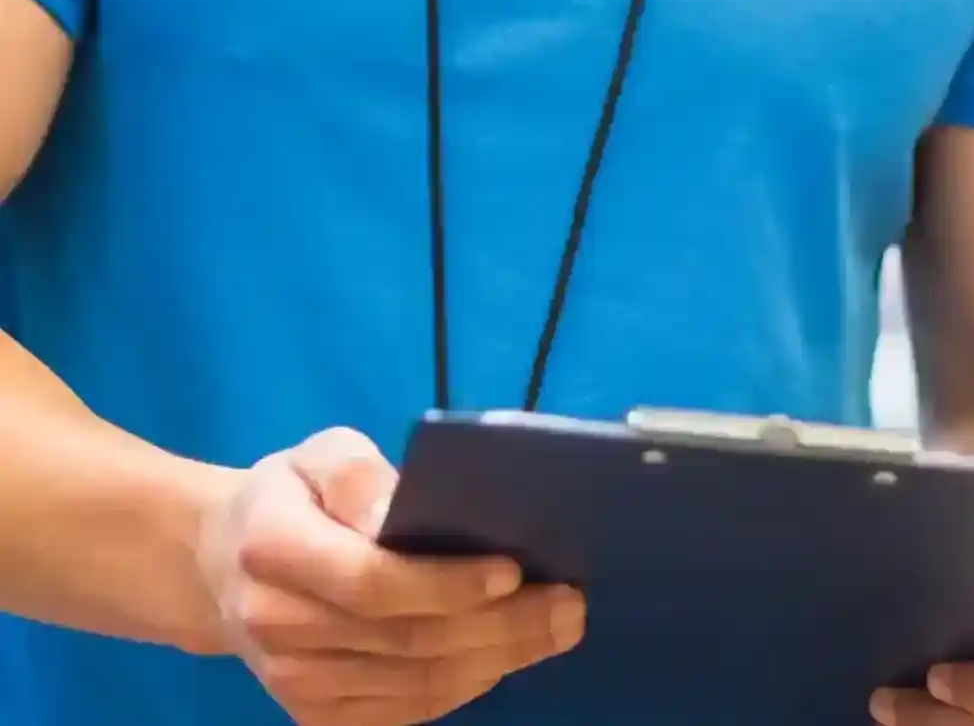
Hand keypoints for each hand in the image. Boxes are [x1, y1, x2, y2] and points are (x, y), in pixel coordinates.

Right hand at [193, 427, 584, 725]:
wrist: (222, 565)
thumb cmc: (294, 496)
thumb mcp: (320, 454)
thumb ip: (359, 476)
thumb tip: (397, 513)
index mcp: (273, 551)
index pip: (371, 582)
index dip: (446, 584)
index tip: (514, 570)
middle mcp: (278, 626)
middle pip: (406, 640)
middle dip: (500, 626)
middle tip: (569, 605)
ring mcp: (294, 681)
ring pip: (412, 684)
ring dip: (495, 661)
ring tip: (556, 629)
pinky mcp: (314, 713)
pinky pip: (401, 712)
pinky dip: (462, 687)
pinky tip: (507, 657)